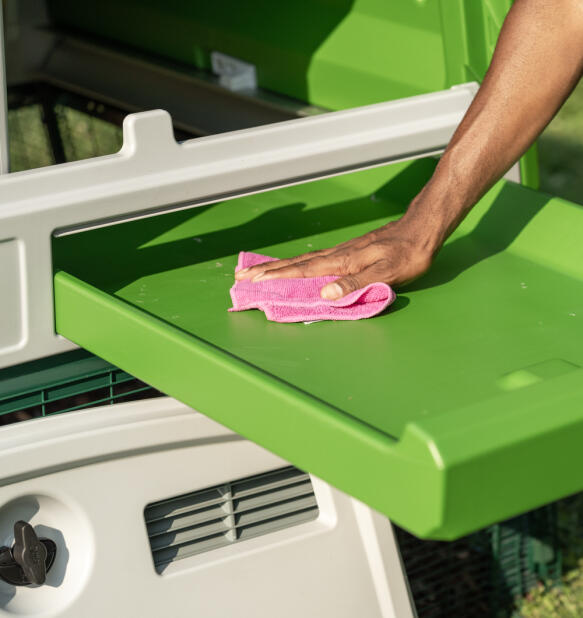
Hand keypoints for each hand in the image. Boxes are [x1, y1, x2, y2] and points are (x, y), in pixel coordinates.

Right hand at [235, 216, 437, 299]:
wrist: (421, 230)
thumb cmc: (407, 254)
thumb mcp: (386, 273)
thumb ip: (356, 284)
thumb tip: (325, 293)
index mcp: (341, 261)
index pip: (301, 270)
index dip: (275, 276)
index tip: (251, 280)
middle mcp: (336, 255)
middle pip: (294, 263)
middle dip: (266, 271)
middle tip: (241, 275)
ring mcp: (341, 252)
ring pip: (302, 260)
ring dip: (278, 267)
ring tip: (259, 272)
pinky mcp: (348, 252)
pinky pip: (313, 259)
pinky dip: (296, 264)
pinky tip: (294, 266)